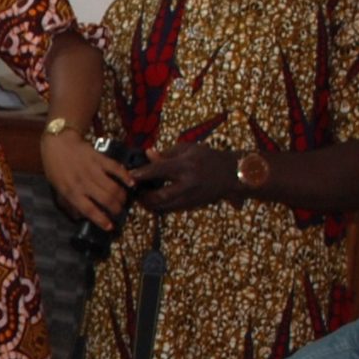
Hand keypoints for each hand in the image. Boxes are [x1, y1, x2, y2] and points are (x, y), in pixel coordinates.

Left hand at [39, 129, 132, 230]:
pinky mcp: (100, 158)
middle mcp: (83, 182)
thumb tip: (80, 218)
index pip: (89, 210)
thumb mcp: (56, 188)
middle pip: (106, 200)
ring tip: (123, 201)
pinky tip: (132, 183)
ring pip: (113, 187)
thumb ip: (68, 203)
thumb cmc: (55, 167)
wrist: (58, 142)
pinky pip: (116, 169)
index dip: (101, 220)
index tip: (110, 227)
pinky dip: (126, 176)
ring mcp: (93, 170)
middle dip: (116, 209)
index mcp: (71, 192)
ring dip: (122, 197)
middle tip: (119, 212)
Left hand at [133, 141, 249, 214]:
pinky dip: (159, 206)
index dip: (142, 173)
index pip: (159, 170)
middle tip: (133, 191)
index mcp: (186, 165)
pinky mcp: (191, 205)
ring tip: (140, 197)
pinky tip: (152, 201)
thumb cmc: (207, 157)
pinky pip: (170, 209)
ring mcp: (190, 197)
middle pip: (160, 195)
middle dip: (144, 196)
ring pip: (164, 206)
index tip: (129, 175)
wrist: (230, 173)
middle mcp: (188, 183)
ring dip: (149, 204)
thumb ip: (167, 153)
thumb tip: (147, 154)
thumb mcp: (188, 149)